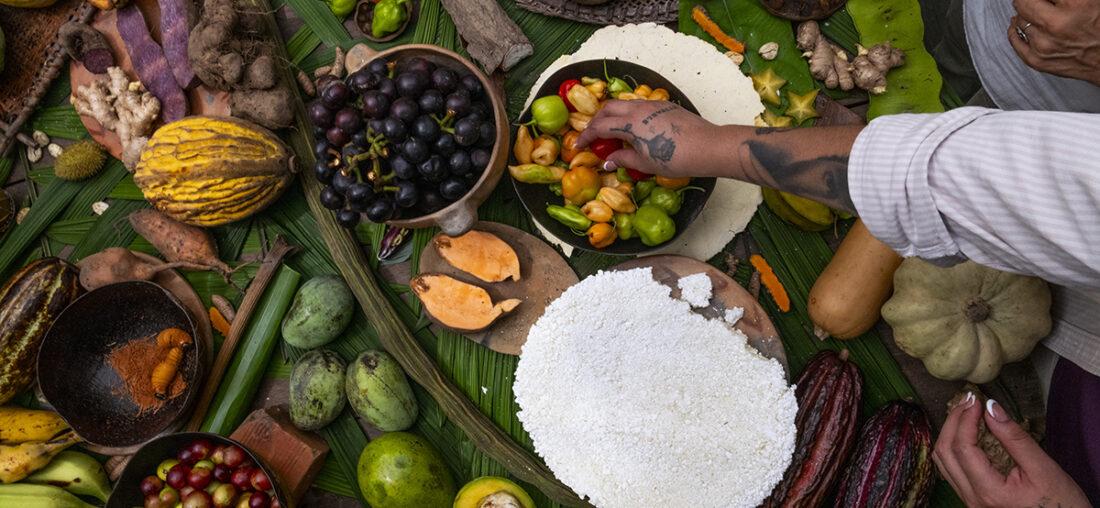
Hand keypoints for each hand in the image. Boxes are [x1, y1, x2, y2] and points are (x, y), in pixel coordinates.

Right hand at [575, 100, 721, 177]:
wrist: (707, 146)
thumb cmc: (675, 159)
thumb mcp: (645, 163)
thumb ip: (623, 159)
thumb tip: (608, 161)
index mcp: (629, 123)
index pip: (599, 126)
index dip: (586, 136)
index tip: (578, 146)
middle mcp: (638, 109)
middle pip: (608, 109)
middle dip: (596, 121)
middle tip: (593, 136)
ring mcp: (652, 104)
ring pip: (624, 104)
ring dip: (613, 116)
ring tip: (612, 132)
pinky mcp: (664, 106)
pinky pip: (639, 106)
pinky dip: (628, 114)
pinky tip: (633, 128)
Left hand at [933, 393, 1089, 506]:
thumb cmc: (1061, 503)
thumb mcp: (1043, 468)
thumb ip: (1014, 438)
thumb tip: (991, 408)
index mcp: (989, 492)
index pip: (963, 448)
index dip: (966, 419)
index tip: (976, 400)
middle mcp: (973, 499)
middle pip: (946, 453)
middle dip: (954, 422)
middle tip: (968, 401)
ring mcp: (971, 501)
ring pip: (944, 462)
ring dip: (950, 434)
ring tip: (965, 413)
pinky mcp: (974, 499)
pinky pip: (952, 470)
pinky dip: (954, 448)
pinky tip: (966, 433)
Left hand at [1009, 0, 1099, 85]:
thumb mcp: (1092, 0)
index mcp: (1076, 4)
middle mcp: (1057, 25)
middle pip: (1023, 3)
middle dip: (1028, 0)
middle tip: (1035, 1)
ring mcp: (1044, 45)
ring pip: (1020, 20)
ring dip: (1026, 15)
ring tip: (1037, 14)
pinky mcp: (1037, 61)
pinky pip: (1015, 41)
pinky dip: (1015, 30)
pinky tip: (1018, 24)